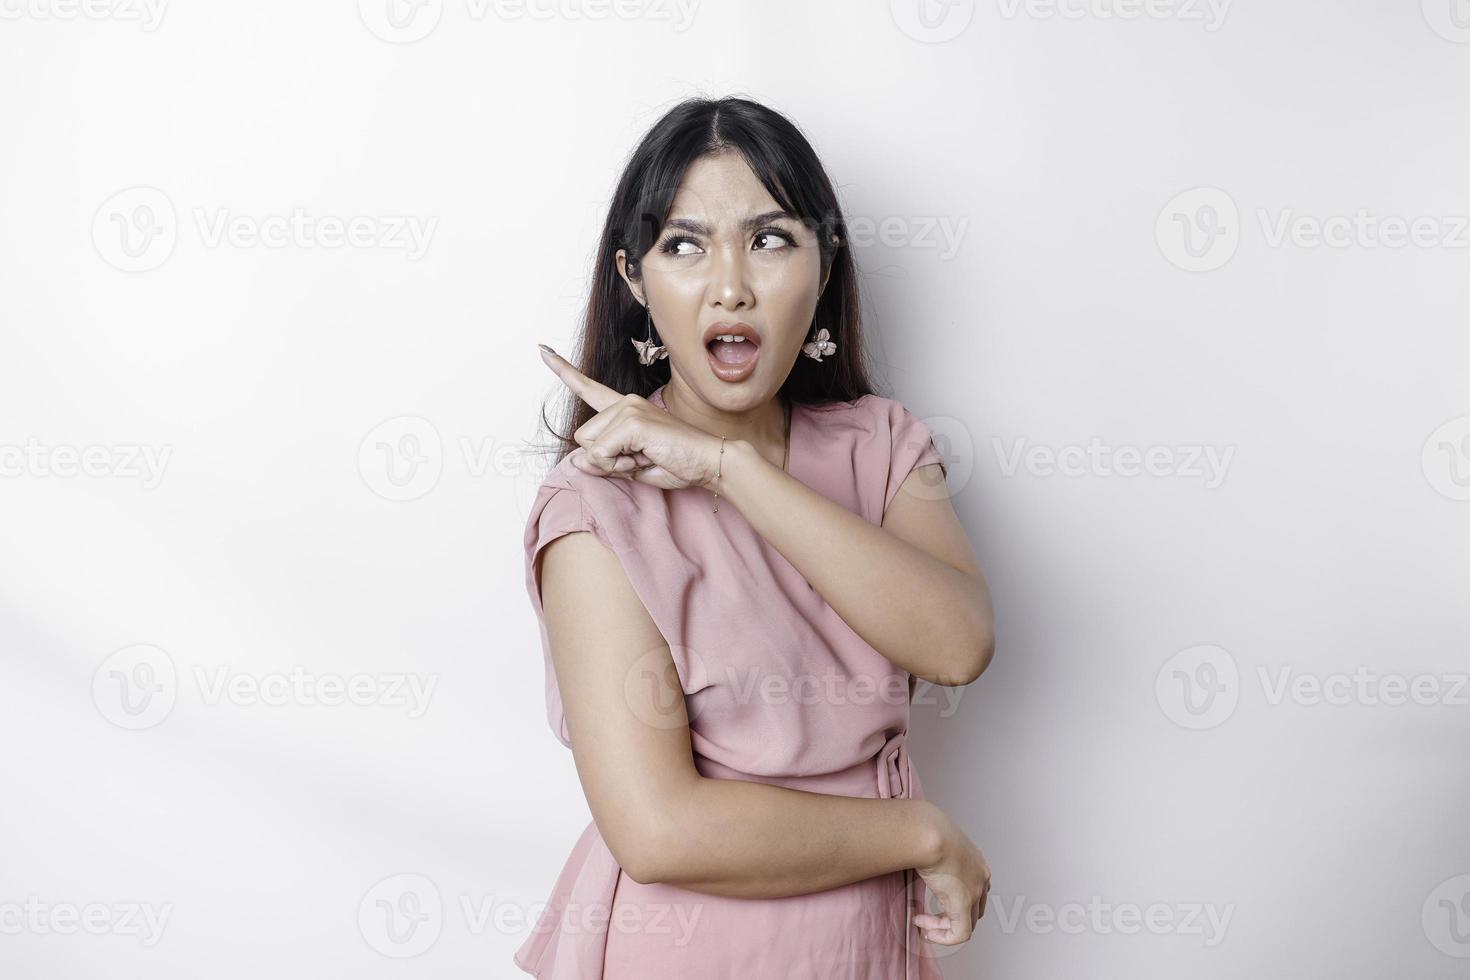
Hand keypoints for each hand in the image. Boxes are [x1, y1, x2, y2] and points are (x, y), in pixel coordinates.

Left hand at [539, 345, 725, 489]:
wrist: (708, 462)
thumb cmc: (676, 463)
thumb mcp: (632, 467)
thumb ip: (604, 463)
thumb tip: (576, 461)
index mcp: (625, 410)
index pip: (589, 388)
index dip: (564, 371)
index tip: (543, 350)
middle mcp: (625, 402)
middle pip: (583, 438)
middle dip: (605, 459)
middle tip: (638, 459)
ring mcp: (629, 408)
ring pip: (590, 447)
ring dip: (613, 463)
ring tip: (644, 458)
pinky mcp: (633, 421)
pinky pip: (602, 453)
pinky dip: (619, 465)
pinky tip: (645, 457)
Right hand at [913, 805, 991, 945]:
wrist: (927, 831)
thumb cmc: (924, 830)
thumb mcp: (933, 843)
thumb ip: (931, 854)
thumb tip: (913, 854)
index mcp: (976, 862)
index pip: (974, 892)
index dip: (953, 902)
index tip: (933, 905)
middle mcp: (980, 877)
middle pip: (973, 910)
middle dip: (948, 918)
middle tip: (925, 919)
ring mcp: (975, 891)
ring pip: (967, 923)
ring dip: (942, 927)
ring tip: (922, 924)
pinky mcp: (964, 903)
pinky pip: (960, 933)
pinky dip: (944, 938)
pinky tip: (927, 932)